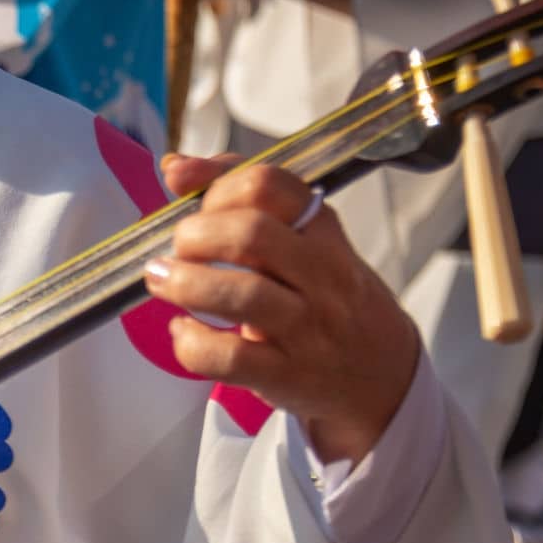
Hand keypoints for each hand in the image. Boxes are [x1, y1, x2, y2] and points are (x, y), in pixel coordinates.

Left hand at [145, 155, 420, 463]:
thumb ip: (243, 202)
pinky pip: (229, 357)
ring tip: (162, 281)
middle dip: (195, 235)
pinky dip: (191, 343)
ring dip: (185, 283)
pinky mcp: (286, 374)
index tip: (197, 204)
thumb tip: (175, 168)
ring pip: (241, 294)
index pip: (269, 184)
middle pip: (251, 234)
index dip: (217, 186)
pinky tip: (183, 331)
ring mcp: (306, 327)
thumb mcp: (304, 242)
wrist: (380, 371)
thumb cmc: (327, 297)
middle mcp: (321, 274)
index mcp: (322, 231)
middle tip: (178, 249)